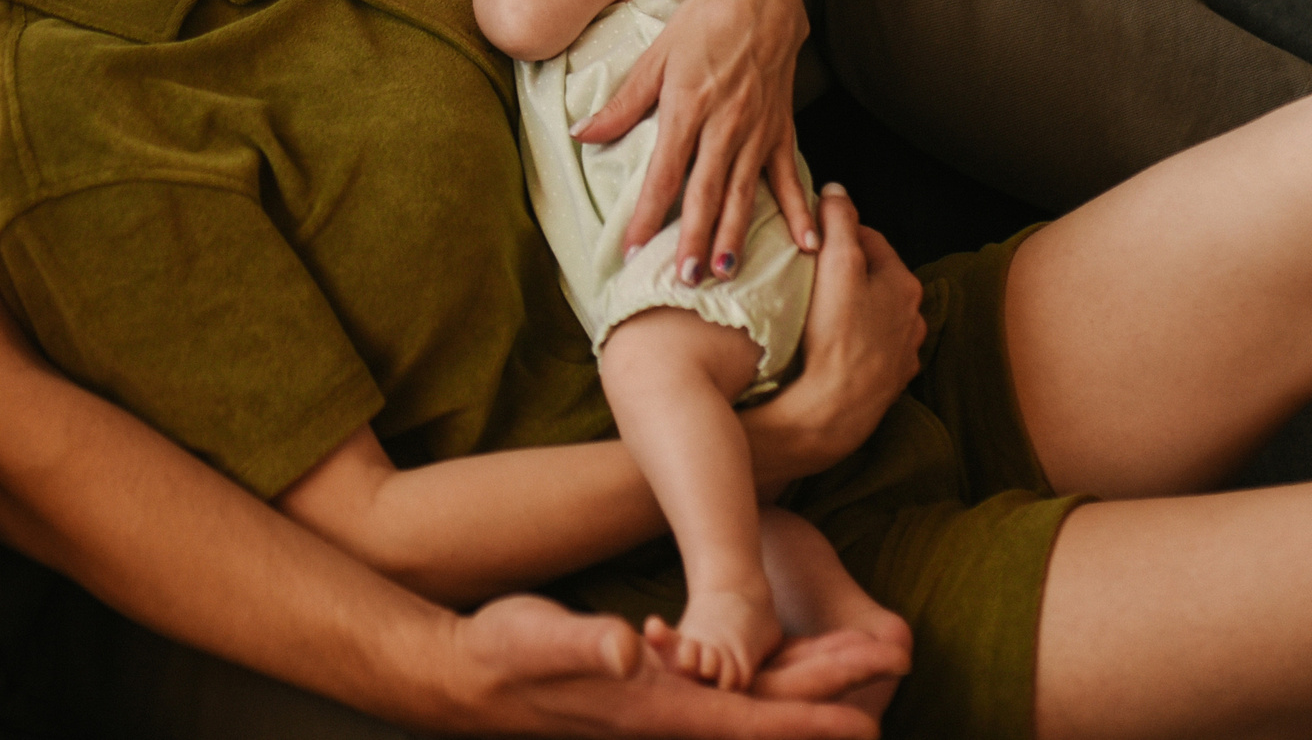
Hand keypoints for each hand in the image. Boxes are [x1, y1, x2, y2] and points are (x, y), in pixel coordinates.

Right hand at [440, 595, 891, 736]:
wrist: (469, 676)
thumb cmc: (502, 655)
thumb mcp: (538, 639)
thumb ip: (583, 644)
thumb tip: (627, 647)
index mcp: (654, 707)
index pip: (747, 721)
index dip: (806, 721)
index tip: (866, 724)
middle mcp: (668, 714)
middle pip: (764, 714)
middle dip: (829, 696)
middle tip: (894, 662)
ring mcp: (662, 705)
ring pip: (751, 702)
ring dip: (808, 685)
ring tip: (865, 659)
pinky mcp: (651, 690)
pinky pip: (727, 692)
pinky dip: (767, 682)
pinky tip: (787, 670)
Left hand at [576, 0, 813, 282]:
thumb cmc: (702, 24)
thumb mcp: (655, 56)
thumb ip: (622, 103)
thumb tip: (581, 133)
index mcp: (687, 108)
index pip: (664, 172)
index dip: (649, 213)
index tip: (634, 248)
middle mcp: (725, 125)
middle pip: (706, 192)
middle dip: (695, 238)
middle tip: (685, 280)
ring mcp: (757, 130)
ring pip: (744, 192)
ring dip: (736, 234)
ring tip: (726, 272)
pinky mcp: (782, 129)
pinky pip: (788, 176)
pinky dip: (798, 210)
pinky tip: (805, 244)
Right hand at [746, 185, 925, 486]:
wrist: (834, 408)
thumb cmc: (834, 334)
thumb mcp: (835, 265)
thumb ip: (837, 222)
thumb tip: (837, 189)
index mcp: (904, 284)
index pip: (870, 238)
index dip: (838, 231)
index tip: (810, 236)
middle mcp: (913, 317)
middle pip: (874, 277)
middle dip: (846, 269)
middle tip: (809, 269)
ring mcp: (902, 352)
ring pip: (874, 313)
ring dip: (852, 305)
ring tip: (817, 306)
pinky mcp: (887, 381)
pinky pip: (870, 346)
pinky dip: (854, 338)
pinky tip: (830, 342)